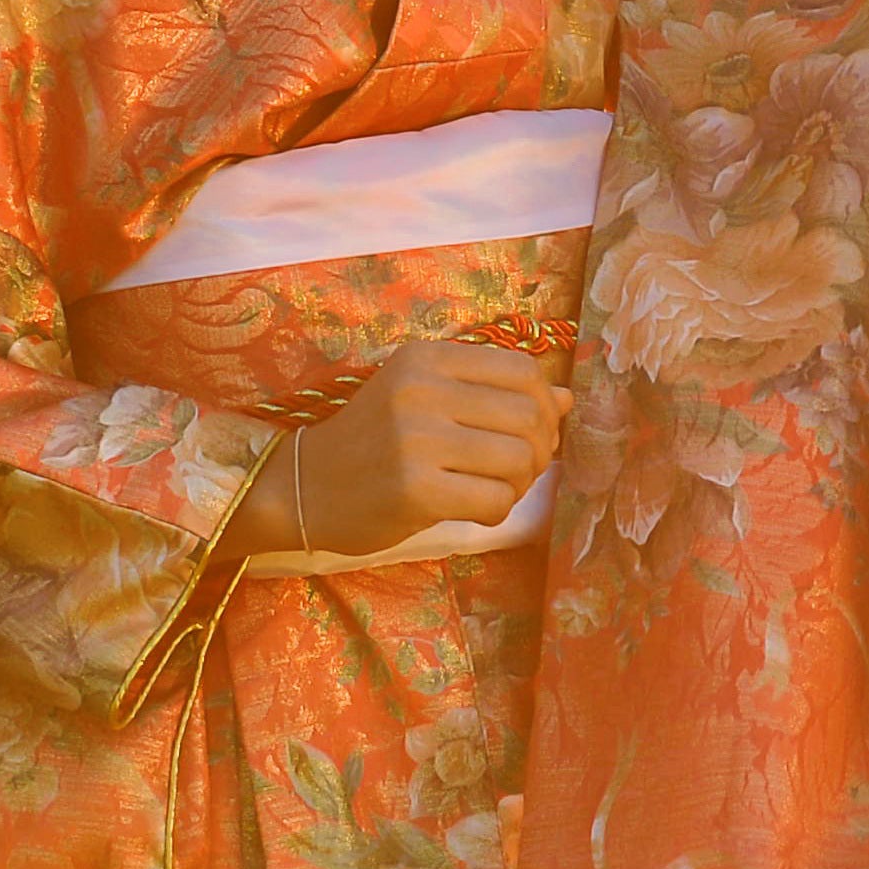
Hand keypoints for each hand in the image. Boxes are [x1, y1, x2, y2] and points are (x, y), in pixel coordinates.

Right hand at [247, 340, 565, 559]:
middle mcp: (421, 390)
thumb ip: (493, 392)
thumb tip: (566, 399)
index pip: (523, 370)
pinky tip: (473, 509)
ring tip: (494, 489)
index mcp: (426, 358)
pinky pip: (495, 499)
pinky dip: (498, 510)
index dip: (544, 404)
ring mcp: (416, 439)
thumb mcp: (426, 398)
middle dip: (540, 450)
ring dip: (521, 484)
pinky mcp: (414, 489)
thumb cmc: (373, 442)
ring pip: (520, 459)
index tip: (533, 430)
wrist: (302, 487)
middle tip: (519, 469)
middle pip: (529, 415)